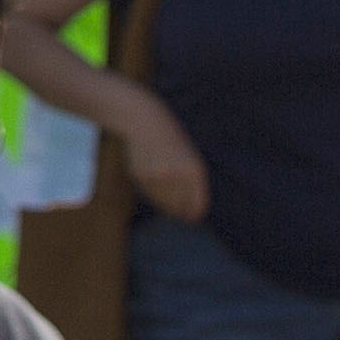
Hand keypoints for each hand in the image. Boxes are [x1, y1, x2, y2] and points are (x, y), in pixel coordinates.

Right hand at [104, 86, 209, 221]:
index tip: (191, 218)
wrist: (142, 121)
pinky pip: (150, 193)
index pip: (198, 203)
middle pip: (180, 206)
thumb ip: (190, 180)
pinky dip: (151, 191)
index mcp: (195, 169)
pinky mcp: (143, 177)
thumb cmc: (167, 137)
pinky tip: (150, 176)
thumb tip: (189, 212)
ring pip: (164, 202)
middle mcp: (180, 175)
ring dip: (164, 200)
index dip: (194, 213)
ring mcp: (160, 177)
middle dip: (179, 209)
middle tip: (177, 209)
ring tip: (162, 186)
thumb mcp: (186, 155)